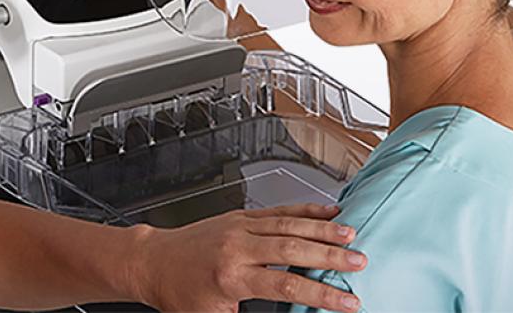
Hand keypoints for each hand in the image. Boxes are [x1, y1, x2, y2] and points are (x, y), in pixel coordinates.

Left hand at [129, 203, 363, 312]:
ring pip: (287, 223)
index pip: (285, 286)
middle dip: (329, 256)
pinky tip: (326, 213)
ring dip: (322, 229)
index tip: (348, 301)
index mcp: (231, 277)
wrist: (152, 262)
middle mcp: (237, 247)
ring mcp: (238, 227)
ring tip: (352, 235)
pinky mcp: (239, 216)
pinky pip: (277, 211)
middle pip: (292, 249)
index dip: (320, 294)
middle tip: (360, 262)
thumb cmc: (179, 293)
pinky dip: (304, 210)